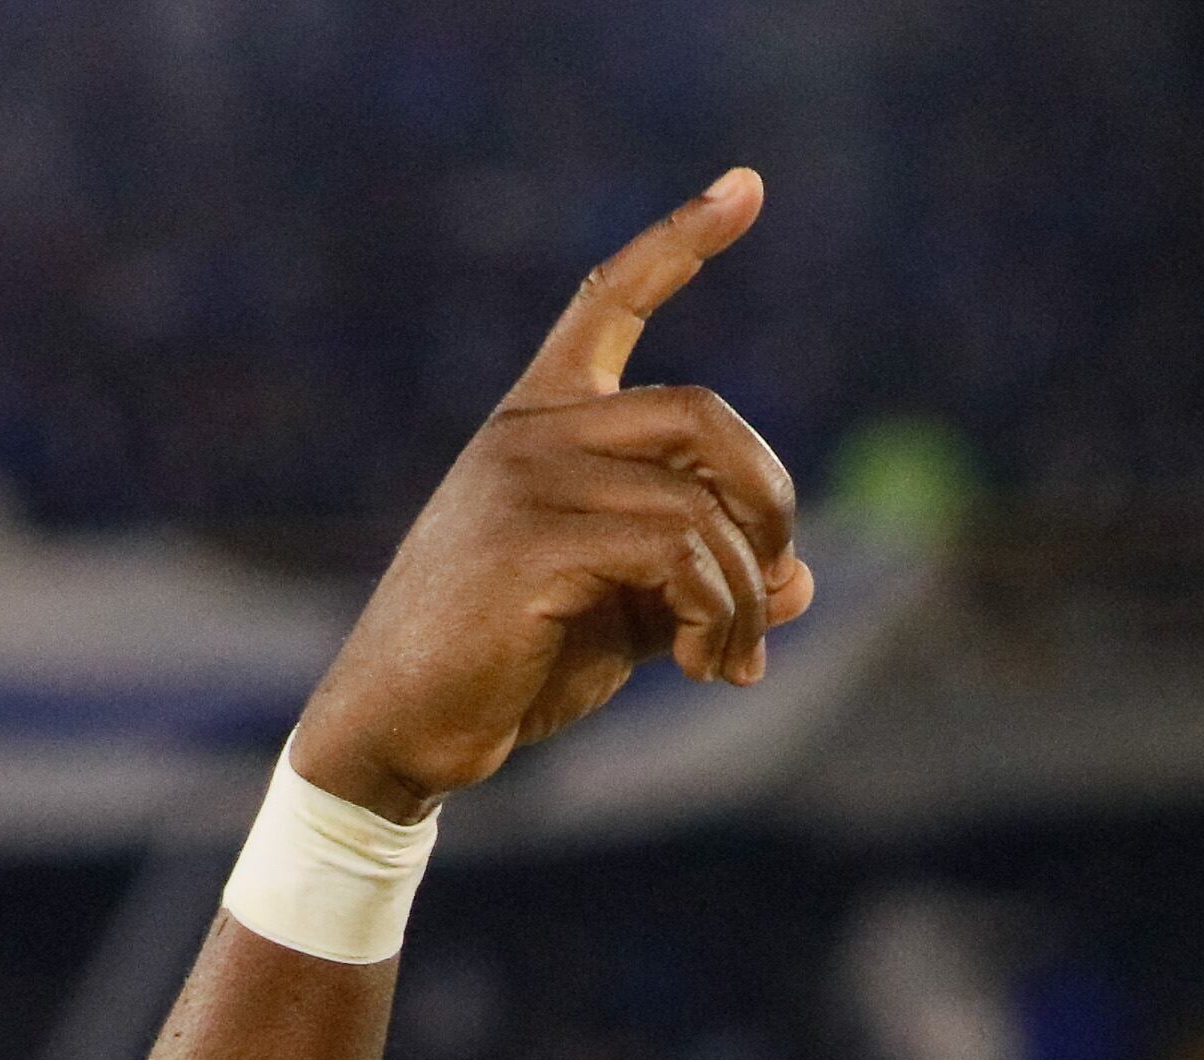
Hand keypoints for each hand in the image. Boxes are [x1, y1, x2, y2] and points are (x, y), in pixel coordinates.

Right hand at [288, 171, 817, 822]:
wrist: (402, 729)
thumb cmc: (507, 666)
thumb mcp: (624, 613)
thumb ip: (702, 581)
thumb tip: (801, 577)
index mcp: (539, 422)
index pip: (609, 299)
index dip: (682, 241)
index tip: (748, 186)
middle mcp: (531, 433)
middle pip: (704, 414)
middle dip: (770, 498)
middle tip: (781, 578)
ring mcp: (526, 482)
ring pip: (702, 509)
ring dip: (747, 595)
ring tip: (736, 660)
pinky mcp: (532, 544)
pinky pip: (678, 557)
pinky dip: (719, 617)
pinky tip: (709, 668)